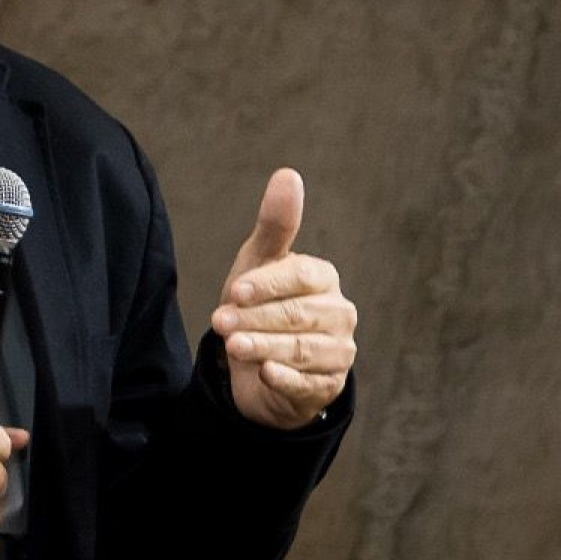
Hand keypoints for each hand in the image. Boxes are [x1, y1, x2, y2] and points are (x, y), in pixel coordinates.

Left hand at [210, 168, 356, 430]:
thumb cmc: (259, 304)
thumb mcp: (259, 264)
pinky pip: (308, 383)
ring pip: (301, 350)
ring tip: (233, 346)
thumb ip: (275, 224)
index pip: (302, 277)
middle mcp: (339, 314)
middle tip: (220, 321)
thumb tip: (288, 173)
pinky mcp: (328, 386)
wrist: (258, 364)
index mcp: (323, 279)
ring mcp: (338, 352)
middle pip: (298, 315)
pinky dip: (285, 379)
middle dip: (256, 318)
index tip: (236, 291)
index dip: (269, 284)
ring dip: (264, 347)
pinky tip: (264, 374)